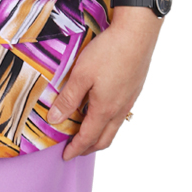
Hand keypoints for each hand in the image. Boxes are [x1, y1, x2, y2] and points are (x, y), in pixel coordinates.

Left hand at [46, 9, 161, 159]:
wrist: (137, 34)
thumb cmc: (108, 52)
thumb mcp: (81, 74)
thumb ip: (68, 99)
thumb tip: (54, 120)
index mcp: (104, 109)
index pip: (88, 138)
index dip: (76, 149)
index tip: (65, 156)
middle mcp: (119, 109)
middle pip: (104, 139)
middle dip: (89, 148)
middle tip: (76, 149)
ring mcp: (129, 99)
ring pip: (114, 127)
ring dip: (100, 135)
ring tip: (88, 132)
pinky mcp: (134, 89)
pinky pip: (121, 114)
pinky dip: (109, 121)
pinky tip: (103, 109)